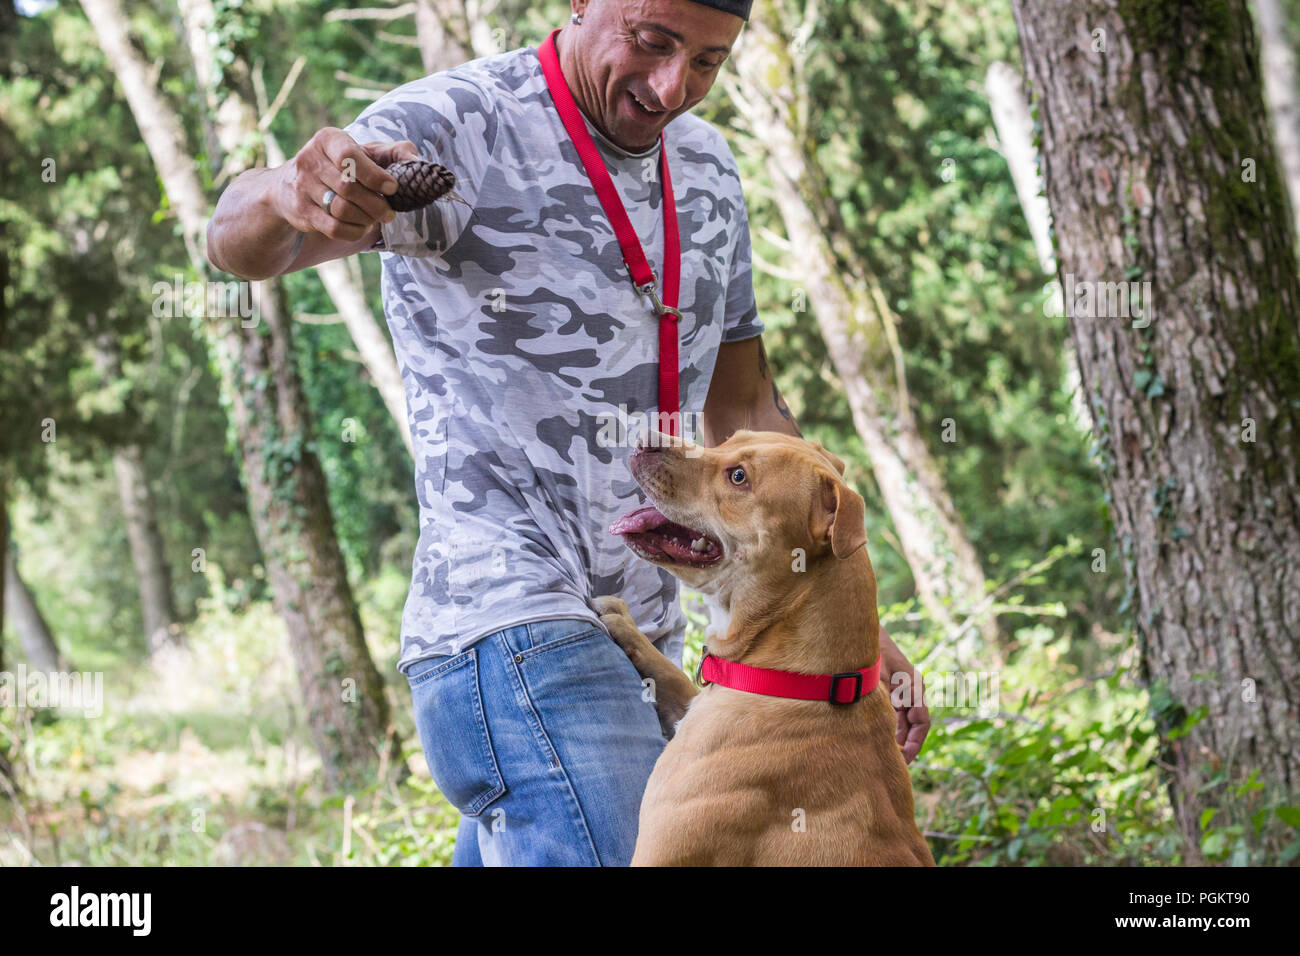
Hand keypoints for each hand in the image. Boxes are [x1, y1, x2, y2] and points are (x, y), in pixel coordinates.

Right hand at [272, 127, 419, 241]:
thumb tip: (416, 160)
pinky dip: (354, 231)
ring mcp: (302, 186)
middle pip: (349, 188)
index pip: (349, 156)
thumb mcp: (364, 152)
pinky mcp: (301, 211)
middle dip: (376, 204)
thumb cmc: (341, 166)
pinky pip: (333, 227)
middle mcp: (309, 160)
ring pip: (341, 209)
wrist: (291, 185)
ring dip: (366, 219)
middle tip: (390, 213)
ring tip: (376, 218)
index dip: (374, 175)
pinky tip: (362, 227)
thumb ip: (393, 152)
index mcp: (327, 139)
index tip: (393, 188)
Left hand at [879, 624, 928, 763]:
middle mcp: (912, 688)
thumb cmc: (866, 652)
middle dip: (905, 744)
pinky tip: (877, 736)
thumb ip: (883, 706)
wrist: (857, 628)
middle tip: (892, 764)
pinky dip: (889, 725)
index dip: (914, 744)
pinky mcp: (891, 685)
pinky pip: (895, 710)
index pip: (922, 723)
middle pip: (914, 724)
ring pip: (904, 718)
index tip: (904, 761)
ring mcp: (902, 686)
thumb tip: (884, 735)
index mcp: (914, 687)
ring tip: (884, 755)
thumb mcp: (874, 682)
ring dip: (896, 736)